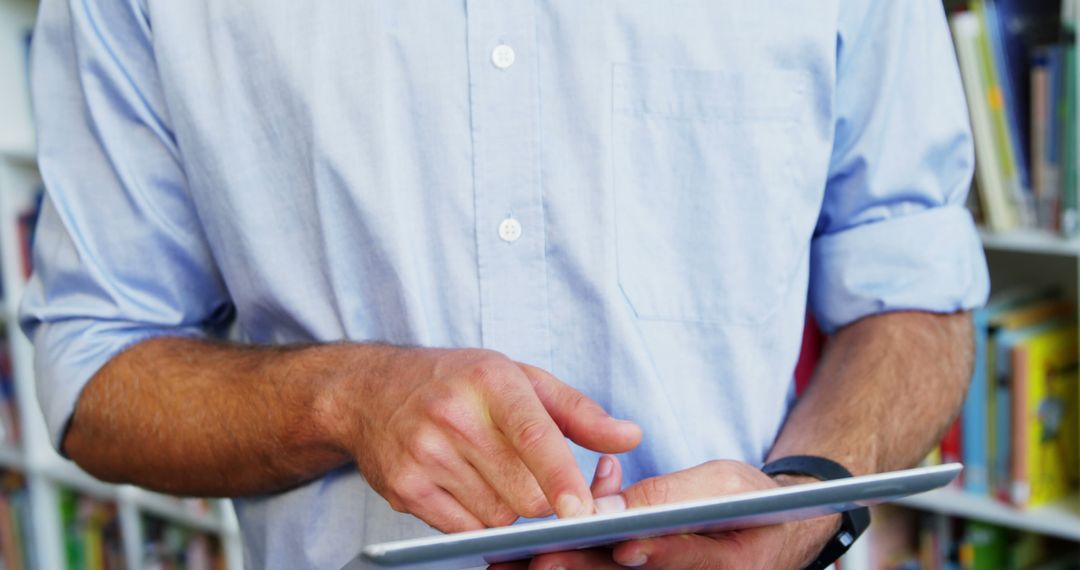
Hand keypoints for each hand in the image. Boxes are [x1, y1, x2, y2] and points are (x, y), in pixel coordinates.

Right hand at [324, 348, 641, 532]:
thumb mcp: (520, 378)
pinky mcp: (405, 488)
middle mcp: (454, 416)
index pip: (533, 434)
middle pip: (523, 490)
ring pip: (498, 515)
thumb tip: (629, 437)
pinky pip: (464, 529)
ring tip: (493, 474)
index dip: (561, 476)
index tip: (583, 509)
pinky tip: (470, 489)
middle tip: (541, 482)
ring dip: (510, 508)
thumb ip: (578, 412)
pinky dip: (479, 521)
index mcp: (490, 380)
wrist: (370, 391)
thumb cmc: (457, 382)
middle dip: (544, 498)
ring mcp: (424, 455)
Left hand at [492, 458, 839, 569]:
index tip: (601, 547)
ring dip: (564, 567)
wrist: (774, 532)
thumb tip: (613, 511)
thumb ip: (671, 495)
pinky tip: (534, 548)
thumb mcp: (725, 484)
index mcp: (721, 562)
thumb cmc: (750, 502)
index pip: (673, 559)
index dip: (637, 555)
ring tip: (506, 558)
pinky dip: (578, 557)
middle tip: (531, 558)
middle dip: (576, 568)